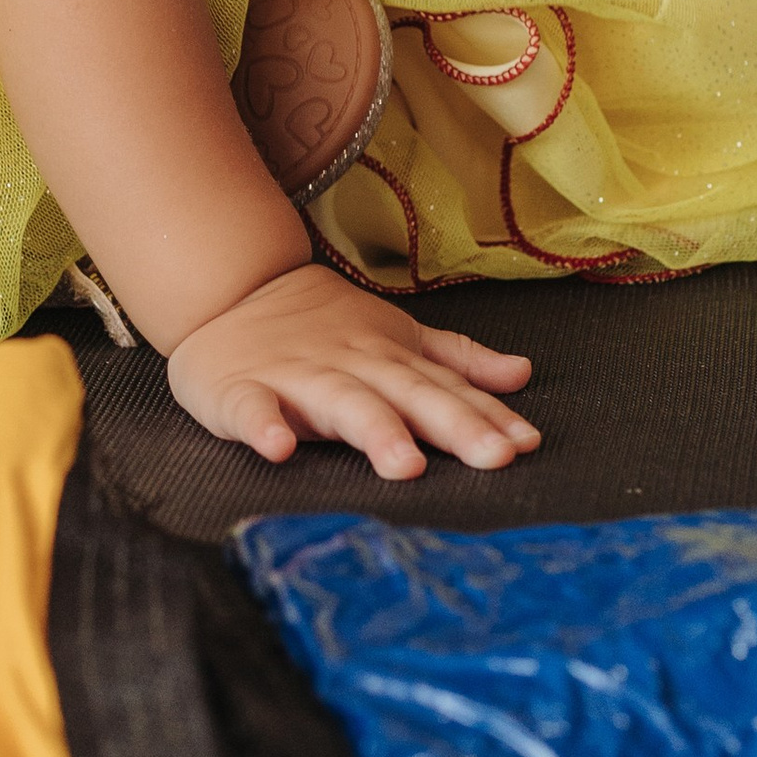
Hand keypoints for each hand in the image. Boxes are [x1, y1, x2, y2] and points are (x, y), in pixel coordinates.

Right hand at [166, 262, 538, 479]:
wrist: (230, 291)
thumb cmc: (322, 327)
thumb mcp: (394, 337)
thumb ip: (455, 360)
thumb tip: (522, 374)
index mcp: (388, 357)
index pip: (445, 388)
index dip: (487, 416)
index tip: (526, 444)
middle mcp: (350, 366)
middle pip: (407, 395)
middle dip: (452, 424)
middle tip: (494, 457)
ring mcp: (294, 377)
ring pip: (340, 403)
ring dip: (374, 430)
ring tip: (406, 464)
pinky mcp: (240, 391)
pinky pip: (252, 410)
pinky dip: (264, 426)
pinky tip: (279, 448)